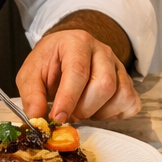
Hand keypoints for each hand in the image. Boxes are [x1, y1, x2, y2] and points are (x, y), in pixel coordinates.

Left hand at [16, 25, 138, 122]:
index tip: (58, 117)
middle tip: (68, 113)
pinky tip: (97, 109)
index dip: (68, 98)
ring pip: (120, 95)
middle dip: (84, 108)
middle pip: (104, 85)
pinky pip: (130, 103)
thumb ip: (31, 95)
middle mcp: (102, 51)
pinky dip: (114, 114)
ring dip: (98, 112)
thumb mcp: (30, 74)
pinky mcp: (128, 81)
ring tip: (81, 109)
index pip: (78, 71)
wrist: (64, 54)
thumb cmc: (49, 63)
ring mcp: (118, 66)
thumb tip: (37, 118)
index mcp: (76, 43)